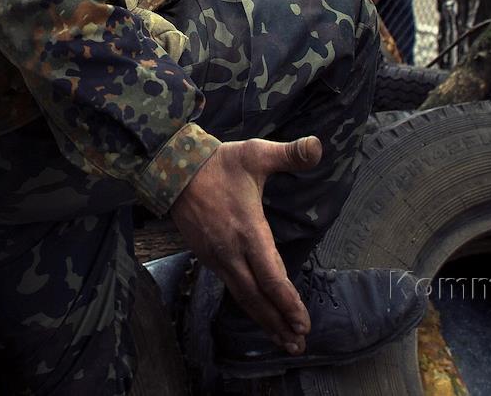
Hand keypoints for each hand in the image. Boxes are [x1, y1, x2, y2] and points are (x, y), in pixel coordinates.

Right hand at [170, 136, 322, 354]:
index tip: (302, 320)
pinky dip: (248, 304)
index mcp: (247, 230)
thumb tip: (318, 147)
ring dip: (263, 319)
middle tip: (299, 343)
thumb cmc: (219, 162)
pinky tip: (258, 312)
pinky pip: (231, 287)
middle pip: (257, 296)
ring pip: (243, 296)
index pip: (270, 275)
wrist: (173, 168)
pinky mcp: (206, 257)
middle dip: (278, 321)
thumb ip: (289, 153)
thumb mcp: (255, 153)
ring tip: (283, 340)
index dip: (286, 301)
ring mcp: (217, 257)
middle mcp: (231, 251)